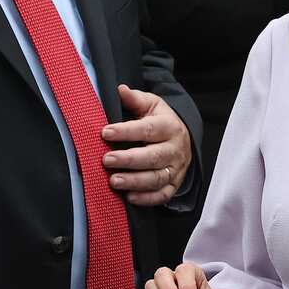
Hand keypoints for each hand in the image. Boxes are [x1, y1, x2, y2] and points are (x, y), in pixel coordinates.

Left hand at [101, 84, 191, 205]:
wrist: (183, 138)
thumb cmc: (161, 120)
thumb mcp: (151, 104)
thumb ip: (135, 99)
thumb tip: (120, 90)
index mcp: (168, 126)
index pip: (147, 129)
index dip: (126, 131)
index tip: (105, 132)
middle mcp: (174, 149)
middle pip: (153, 157)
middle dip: (129, 160)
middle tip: (106, 160)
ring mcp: (175, 168)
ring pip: (157, 178)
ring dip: (135, 181)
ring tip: (114, 181)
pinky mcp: (174, 184)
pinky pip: (163, 195)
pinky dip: (147, 198)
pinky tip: (130, 197)